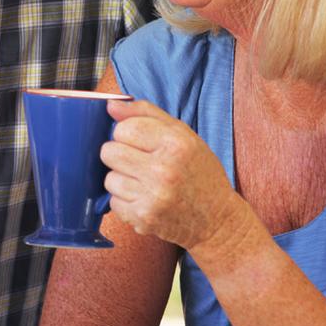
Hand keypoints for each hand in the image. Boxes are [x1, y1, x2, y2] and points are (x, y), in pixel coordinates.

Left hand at [101, 98, 246, 250]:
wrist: (216, 219)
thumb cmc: (199, 173)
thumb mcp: (183, 135)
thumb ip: (146, 114)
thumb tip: (111, 105)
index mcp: (176, 143)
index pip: (125, 128)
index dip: (126, 133)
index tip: (138, 141)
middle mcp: (164, 170)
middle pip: (109, 152)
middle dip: (119, 155)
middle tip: (139, 162)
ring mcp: (153, 197)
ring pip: (109, 179)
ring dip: (122, 180)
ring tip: (145, 183)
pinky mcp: (144, 219)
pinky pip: (114, 202)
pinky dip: (125, 201)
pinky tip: (145, 199)